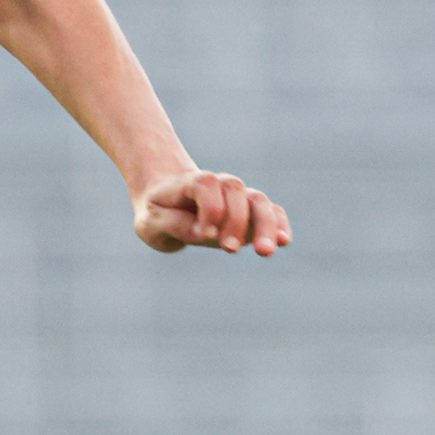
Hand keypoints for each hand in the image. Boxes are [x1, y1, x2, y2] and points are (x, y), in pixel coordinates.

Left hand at [132, 168, 288, 256]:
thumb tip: (204, 233)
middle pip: (236, 190)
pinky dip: (279, 225)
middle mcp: (219, 185)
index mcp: (190, 183)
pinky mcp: (251, 213)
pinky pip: (272, 212)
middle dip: (236, 220)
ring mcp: (238, 198)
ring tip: (265, 251)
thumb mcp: (151, 223)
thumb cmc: (158, 213)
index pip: (206, 184)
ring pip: (258, 201)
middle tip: (229, 249)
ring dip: (264, 225)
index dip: (209, 208)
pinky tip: (284, 242)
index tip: (203, 234)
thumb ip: (173, 225)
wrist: (167, 202)